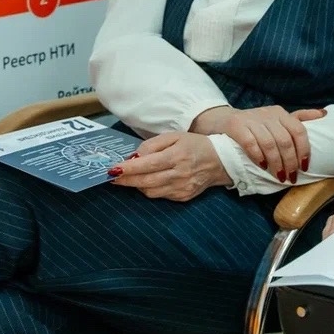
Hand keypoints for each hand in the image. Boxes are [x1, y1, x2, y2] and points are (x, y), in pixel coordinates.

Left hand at [109, 132, 227, 201]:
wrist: (221, 160)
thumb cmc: (195, 144)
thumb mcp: (174, 136)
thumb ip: (152, 145)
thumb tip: (134, 157)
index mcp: (177, 156)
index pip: (147, 164)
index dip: (128, 168)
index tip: (112, 169)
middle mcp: (180, 174)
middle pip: (146, 181)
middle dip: (126, 180)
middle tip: (113, 177)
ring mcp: (182, 188)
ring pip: (151, 192)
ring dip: (138, 185)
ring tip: (132, 177)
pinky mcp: (183, 197)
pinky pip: (160, 196)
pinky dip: (151, 189)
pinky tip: (150, 181)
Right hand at [192, 105, 326, 182]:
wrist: (221, 119)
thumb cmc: (253, 124)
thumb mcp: (276, 119)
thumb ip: (298, 118)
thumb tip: (324, 114)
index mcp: (280, 113)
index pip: (299, 131)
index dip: (303, 150)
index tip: (304, 168)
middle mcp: (268, 114)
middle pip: (285, 140)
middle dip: (290, 162)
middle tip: (290, 177)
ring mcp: (251, 119)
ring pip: (270, 143)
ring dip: (276, 163)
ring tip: (278, 176)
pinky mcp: (236, 125)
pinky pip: (250, 142)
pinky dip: (258, 155)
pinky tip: (261, 166)